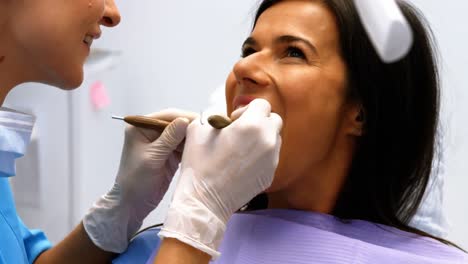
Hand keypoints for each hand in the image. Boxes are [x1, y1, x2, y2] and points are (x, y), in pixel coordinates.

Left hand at [83, 109, 197, 252]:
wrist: (132, 205)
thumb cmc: (136, 181)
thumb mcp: (152, 158)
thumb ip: (168, 138)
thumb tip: (185, 120)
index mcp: (141, 127)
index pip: (167, 116)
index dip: (185, 117)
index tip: (203, 122)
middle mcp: (151, 132)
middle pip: (177, 124)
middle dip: (192, 128)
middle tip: (210, 132)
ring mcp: (161, 144)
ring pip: (182, 135)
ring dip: (194, 138)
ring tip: (209, 140)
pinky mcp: (169, 156)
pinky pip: (183, 147)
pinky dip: (192, 148)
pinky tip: (202, 150)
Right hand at [159, 99, 282, 257]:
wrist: (204, 200)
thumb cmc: (200, 164)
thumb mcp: (198, 128)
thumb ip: (214, 114)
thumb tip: (222, 114)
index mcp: (252, 125)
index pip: (263, 104)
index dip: (247, 109)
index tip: (234, 120)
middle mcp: (267, 140)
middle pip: (274, 120)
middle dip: (259, 121)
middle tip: (241, 131)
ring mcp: (272, 159)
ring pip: (275, 138)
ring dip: (261, 137)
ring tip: (241, 148)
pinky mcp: (270, 174)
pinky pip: (271, 156)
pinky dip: (261, 155)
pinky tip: (242, 163)